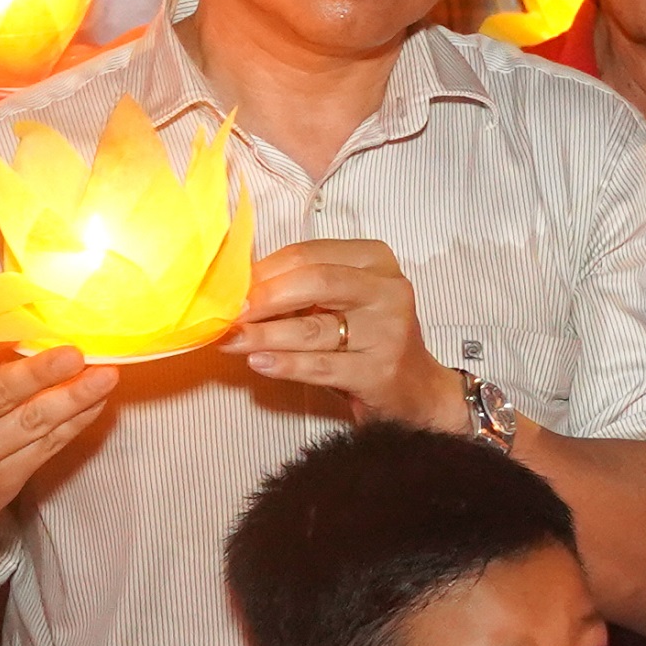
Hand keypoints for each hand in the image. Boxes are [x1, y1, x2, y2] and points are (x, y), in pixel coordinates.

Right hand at [0, 336, 123, 559]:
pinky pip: (45, 447)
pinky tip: (94, 402)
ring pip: (31, 422)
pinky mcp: (1, 483)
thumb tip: (19, 321)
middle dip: (41, 371)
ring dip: (73, 397)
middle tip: (75, 353)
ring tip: (105, 375)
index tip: (25, 318)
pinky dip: (74, 422)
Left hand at [232, 239, 449, 427]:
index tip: (231, 286)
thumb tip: (240, 288)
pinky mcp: (381, 371)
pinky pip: (322, 365)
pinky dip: (286, 364)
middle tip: (229, 313)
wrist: (416, 391)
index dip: (265, 270)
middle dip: (264, 297)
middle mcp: (388, 290)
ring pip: (314, 328)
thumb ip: (302, 287)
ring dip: (265, 335)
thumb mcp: (342, 301)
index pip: (309, 254)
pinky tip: (260, 363)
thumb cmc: (368, 340)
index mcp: (375, 260)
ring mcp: (388, 331)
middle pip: (314, 282)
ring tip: (233, 340)